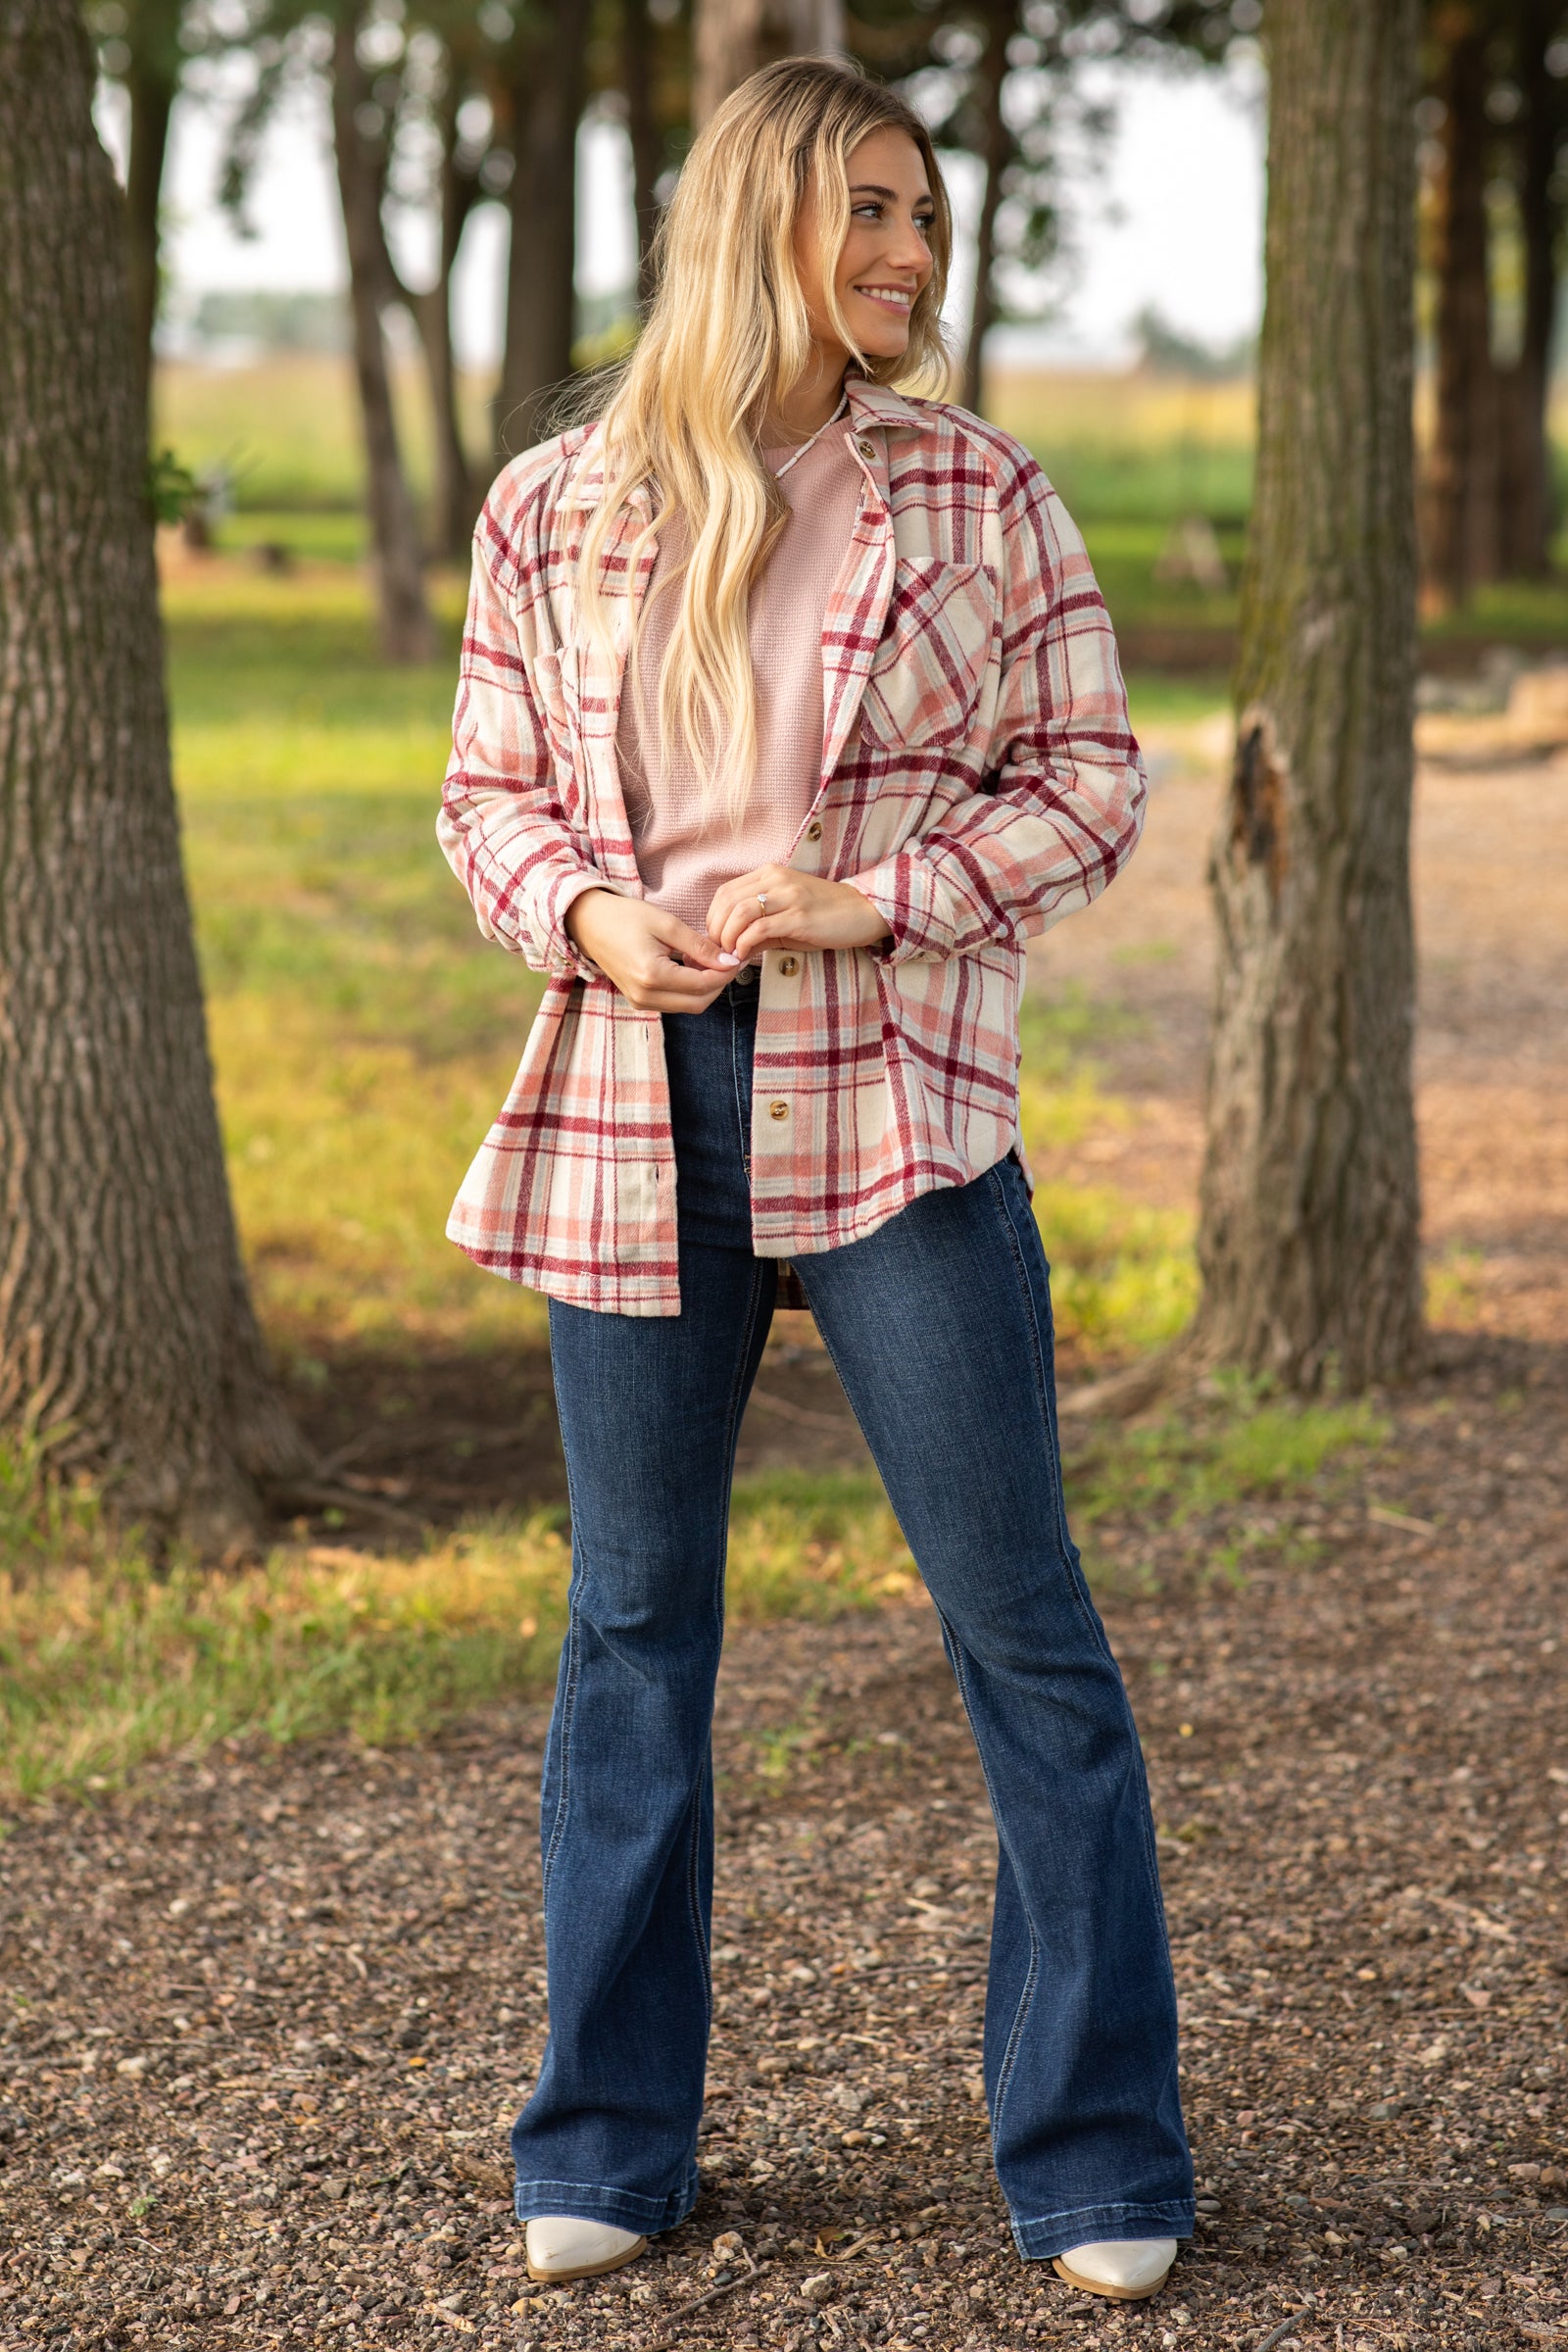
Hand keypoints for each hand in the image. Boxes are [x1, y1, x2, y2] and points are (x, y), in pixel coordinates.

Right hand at [565, 888, 739, 1012]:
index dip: (725, 973)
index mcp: (651, 975)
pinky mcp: (638, 1001)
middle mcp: (645, 996)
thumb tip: (728, 962)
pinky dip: (689, 990)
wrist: (589, 923)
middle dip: (718, 984)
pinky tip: (691, 967)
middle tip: (727, 960)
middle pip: (698, 1003)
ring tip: (709, 960)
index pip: (703, 985)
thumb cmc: (625, 917)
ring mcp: (640, 1002)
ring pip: (688, 1006)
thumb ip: (699, 946)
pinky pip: (674, 1003)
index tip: (737, 956)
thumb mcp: (666, 924)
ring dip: (704, 988)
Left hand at [705, 863, 890, 963]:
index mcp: (770, 874)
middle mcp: (776, 879)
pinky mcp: (800, 916)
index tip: (714, 941)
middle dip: (715, 930)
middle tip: (718, 953)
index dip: (712, 918)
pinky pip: (761, 927)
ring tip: (730, 955)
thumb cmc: (824, 917)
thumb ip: (758, 929)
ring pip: (740, 912)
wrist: (864, 912)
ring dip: (728, 938)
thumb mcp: (786, 918)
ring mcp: (789, 896)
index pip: (726, 892)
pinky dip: (745, 943)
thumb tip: (731, 949)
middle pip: (727, 901)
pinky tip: (744, 955)